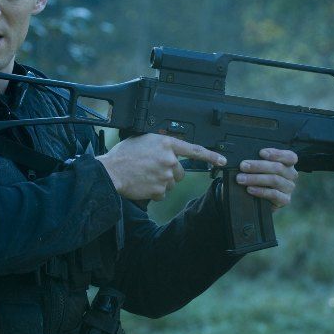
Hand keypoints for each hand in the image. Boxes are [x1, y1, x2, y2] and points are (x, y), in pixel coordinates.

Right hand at [96, 134, 226, 200]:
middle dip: (170, 172)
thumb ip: (160, 143)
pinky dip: (154, 191)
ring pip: (171, 183)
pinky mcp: (160, 190)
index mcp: (166, 144)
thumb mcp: (143, 139)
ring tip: (145, 176)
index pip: (194, 150)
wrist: (111, 172)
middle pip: (180, 172)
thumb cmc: (123, 155)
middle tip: (153, 169)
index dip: (211, 156)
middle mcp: (169, 160)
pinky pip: (162, 194)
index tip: (222, 161)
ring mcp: (165, 176)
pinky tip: (143, 184)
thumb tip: (168, 148)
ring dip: (161, 182)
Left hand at [235, 148, 297, 209]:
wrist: (261, 199)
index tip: (261, 153)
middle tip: (243, 166)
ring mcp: (289, 188)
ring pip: (275, 180)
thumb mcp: (261, 167)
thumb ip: (259, 160)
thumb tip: (247, 159)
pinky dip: (260, 191)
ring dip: (255, 178)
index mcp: (288, 163)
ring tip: (241, 179)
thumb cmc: (260, 177)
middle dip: (258, 166)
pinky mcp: (285, 200)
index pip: (290, 157)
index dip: (277, 154)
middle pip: (278, 168)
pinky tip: (249, 189)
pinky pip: (274, 194)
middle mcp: (291, 175)